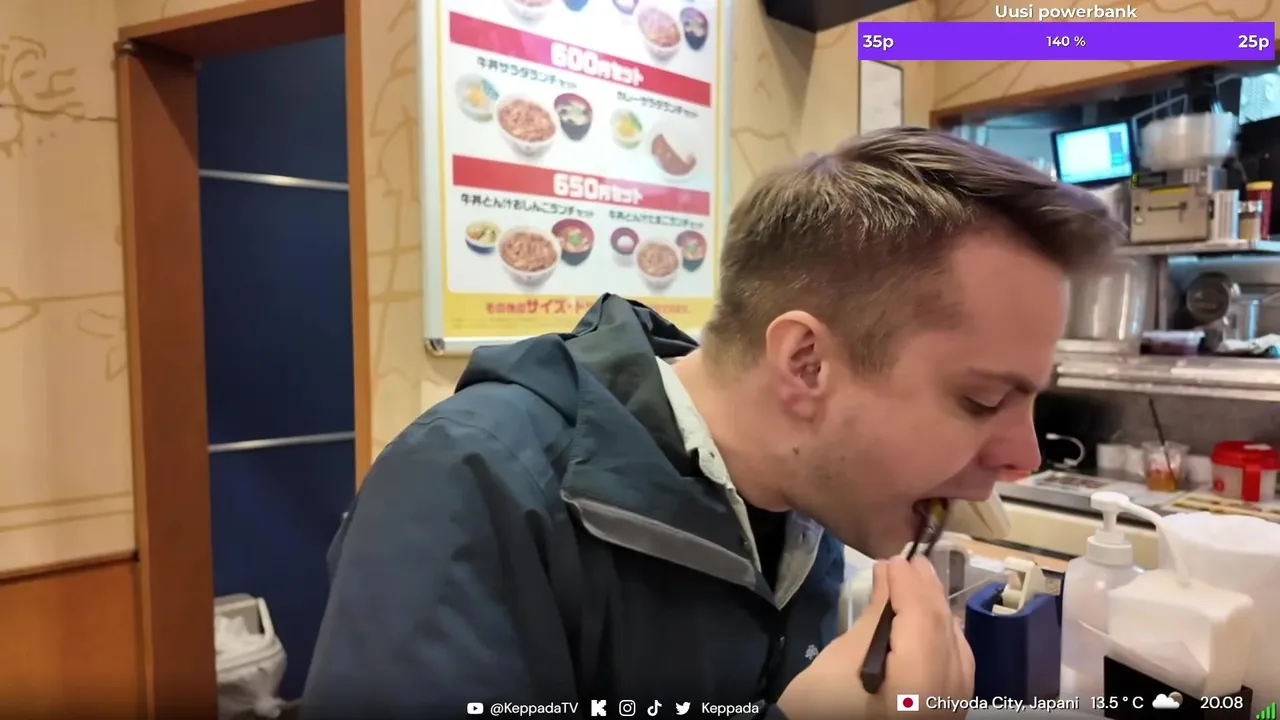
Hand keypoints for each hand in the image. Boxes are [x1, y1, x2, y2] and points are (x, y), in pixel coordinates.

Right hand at [776, 556, 974, 718]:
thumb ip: (874, 615)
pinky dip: (942, 637)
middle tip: (909, 561)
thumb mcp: (840, 659)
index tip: (893, 558)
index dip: (909, 583)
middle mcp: (945, 696)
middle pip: (943, 630)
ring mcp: (952, 707)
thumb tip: (889, 574)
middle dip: (926, 592)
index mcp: (917, 684)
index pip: (922, 618)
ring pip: (955, 646)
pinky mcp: (948, 713)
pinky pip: (956, 666)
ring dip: (936, 611)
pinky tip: (930, 620)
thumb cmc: (823, 707)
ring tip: (918, 581)